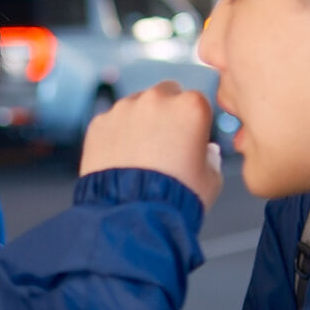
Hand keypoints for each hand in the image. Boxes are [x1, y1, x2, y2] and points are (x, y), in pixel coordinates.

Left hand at [80, 81, 223, 208]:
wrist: (132, 215)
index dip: (193, 123)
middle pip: (165, 94)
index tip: (189, 140)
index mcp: (190, 106)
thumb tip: (206, 150)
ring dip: (139, 122)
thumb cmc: (176, 198)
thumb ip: (211, 157)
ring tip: (140, 157)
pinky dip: (116, 136)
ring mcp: (124, 108)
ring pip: (135, 106)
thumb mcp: (210, 179)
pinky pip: (111, 123)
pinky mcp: (99, 123)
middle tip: (164, 144)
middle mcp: (156, 99)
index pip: (196, 102)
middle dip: (166, 112)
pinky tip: (121, 160)